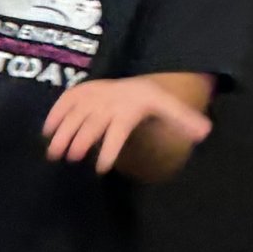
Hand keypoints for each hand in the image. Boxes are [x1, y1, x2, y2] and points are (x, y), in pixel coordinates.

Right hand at [43, 76, 210, 174]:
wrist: (132, 82)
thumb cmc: (149, 102)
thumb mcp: (168, 109)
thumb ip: (184, 121)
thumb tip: (206, 133)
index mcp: (128, 109)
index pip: (117, 131)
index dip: (109, 149)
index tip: (101, 170)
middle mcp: (108, 102)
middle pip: (92, 123)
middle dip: (80, 140)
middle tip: (71, 158)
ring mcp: (91, 96)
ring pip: (74, 114)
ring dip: (62, 133)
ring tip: (54, 154)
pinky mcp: (78, 92)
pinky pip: (64, 102)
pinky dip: (54, 115)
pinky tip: (46, 132)